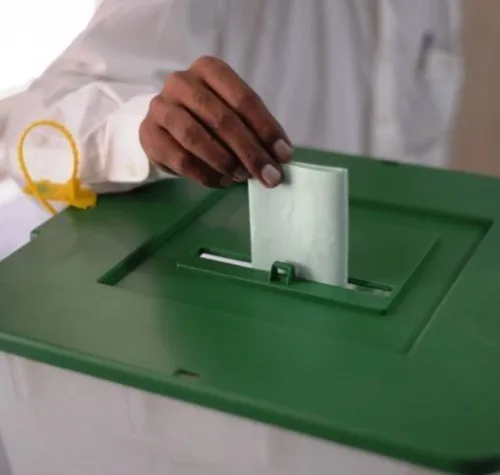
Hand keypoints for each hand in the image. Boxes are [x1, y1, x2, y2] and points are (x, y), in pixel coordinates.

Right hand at [139, 56, 292, 187]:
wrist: (165, 126)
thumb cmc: (206, 117)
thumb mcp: (233, 114)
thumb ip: (254, 130)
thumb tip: (280, 157)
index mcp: (209, 69)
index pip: (243, 98)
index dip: (266, 129)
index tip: (284, 156)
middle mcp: (181, 82)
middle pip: (221, 118)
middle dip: (250, 151)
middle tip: (269, 176)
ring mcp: (161, 107)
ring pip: (196, 137)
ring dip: (225, 162)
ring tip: (242, 177)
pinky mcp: (148, 134)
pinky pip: (180, 159)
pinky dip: (205, 175)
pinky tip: (221, 182)